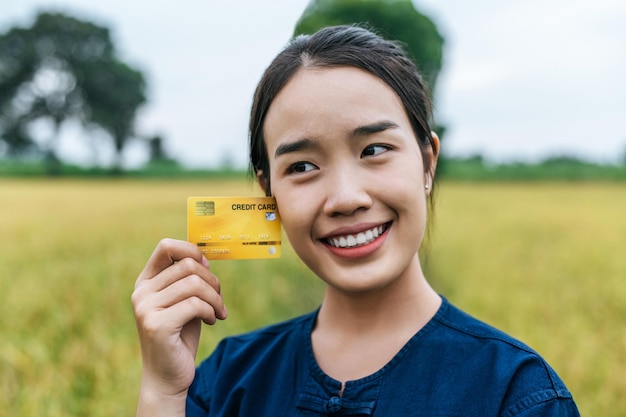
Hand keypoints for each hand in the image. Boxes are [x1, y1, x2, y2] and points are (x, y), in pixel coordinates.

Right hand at [132, 239, 227, 414]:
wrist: (168, 376)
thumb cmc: (180, 335)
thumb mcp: (184, 301)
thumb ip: (188, 279)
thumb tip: (203, 255)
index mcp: (146, 282)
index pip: (166, 246)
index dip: (192, 251)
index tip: (207, 268)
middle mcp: (141, 292)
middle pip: (188, 265)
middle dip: (212, 280)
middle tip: (219, 299)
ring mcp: (145, 309)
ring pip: (194, 284)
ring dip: (215, 298)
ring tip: (217, 312)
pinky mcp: (156, 326)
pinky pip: (195, 304)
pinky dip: (210, 311)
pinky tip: (211, 322)